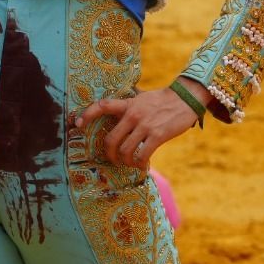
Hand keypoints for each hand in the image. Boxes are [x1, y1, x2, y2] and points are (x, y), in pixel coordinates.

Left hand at [71, 84, 204, 168]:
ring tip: (130, 163)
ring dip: (125, 161)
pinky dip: (139, 163)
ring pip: (125, 151)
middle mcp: (132, 115)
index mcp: (127, 104)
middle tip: (113, 159)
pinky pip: (142, 155)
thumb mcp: (142, 98)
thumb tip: (119, 110)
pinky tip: (142, 165)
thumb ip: (130, 105)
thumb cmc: (163, 100)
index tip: (77, 124)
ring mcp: (144, 126)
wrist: (187, 98)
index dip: (87, 115)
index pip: (102, 106)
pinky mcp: (157, 135)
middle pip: (111, 139)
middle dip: (109, 154)